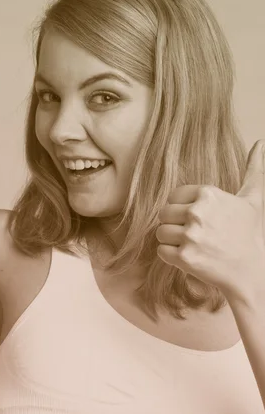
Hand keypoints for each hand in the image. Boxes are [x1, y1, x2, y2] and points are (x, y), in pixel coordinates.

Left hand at [156, 139, 264, 300]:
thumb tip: (260, 144)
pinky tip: (191, 257)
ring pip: (160, 232)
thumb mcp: (253, 199)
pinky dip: (171, 256)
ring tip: (194, 245)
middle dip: (175, 225)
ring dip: (172, 241)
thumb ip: (254, 171)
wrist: (254, 272)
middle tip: (195, 234)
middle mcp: (197, 212)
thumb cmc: (251, 234)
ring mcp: (190, 235)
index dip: (182, 208)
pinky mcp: (184, 257)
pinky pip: (160, 251)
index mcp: (208, 194)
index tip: (198, 219)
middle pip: (163, 214)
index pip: (173, 196)